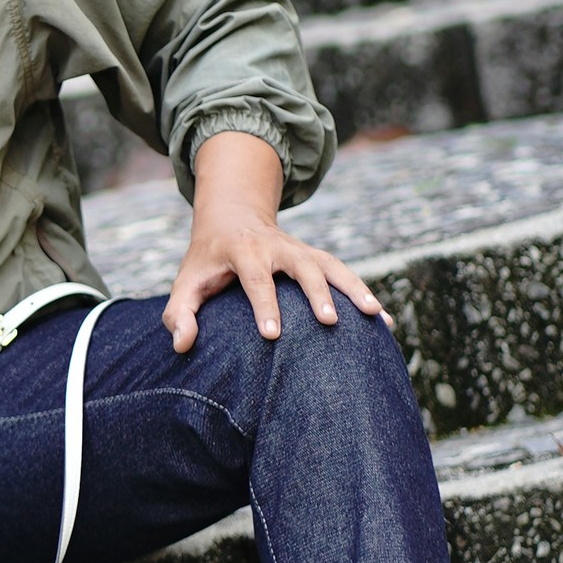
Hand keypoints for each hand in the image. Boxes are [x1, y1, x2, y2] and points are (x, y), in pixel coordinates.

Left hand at [163, 218, 386, 351]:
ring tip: (375, 316)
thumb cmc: (207, 261)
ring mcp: (301, 250)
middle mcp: (277, 246)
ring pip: (332, 265)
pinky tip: (384, 322)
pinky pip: (344, 274)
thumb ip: (178, 313)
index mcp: (244, 250)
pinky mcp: (316, 258)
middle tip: (328, 322)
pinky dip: (364, 294)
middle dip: (316, 292)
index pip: (256, 278)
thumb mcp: (186, 281)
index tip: (273, 335)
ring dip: (355, 288)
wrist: (233, 218)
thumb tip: (182, 344)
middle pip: (302, 265)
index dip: (264, 305)